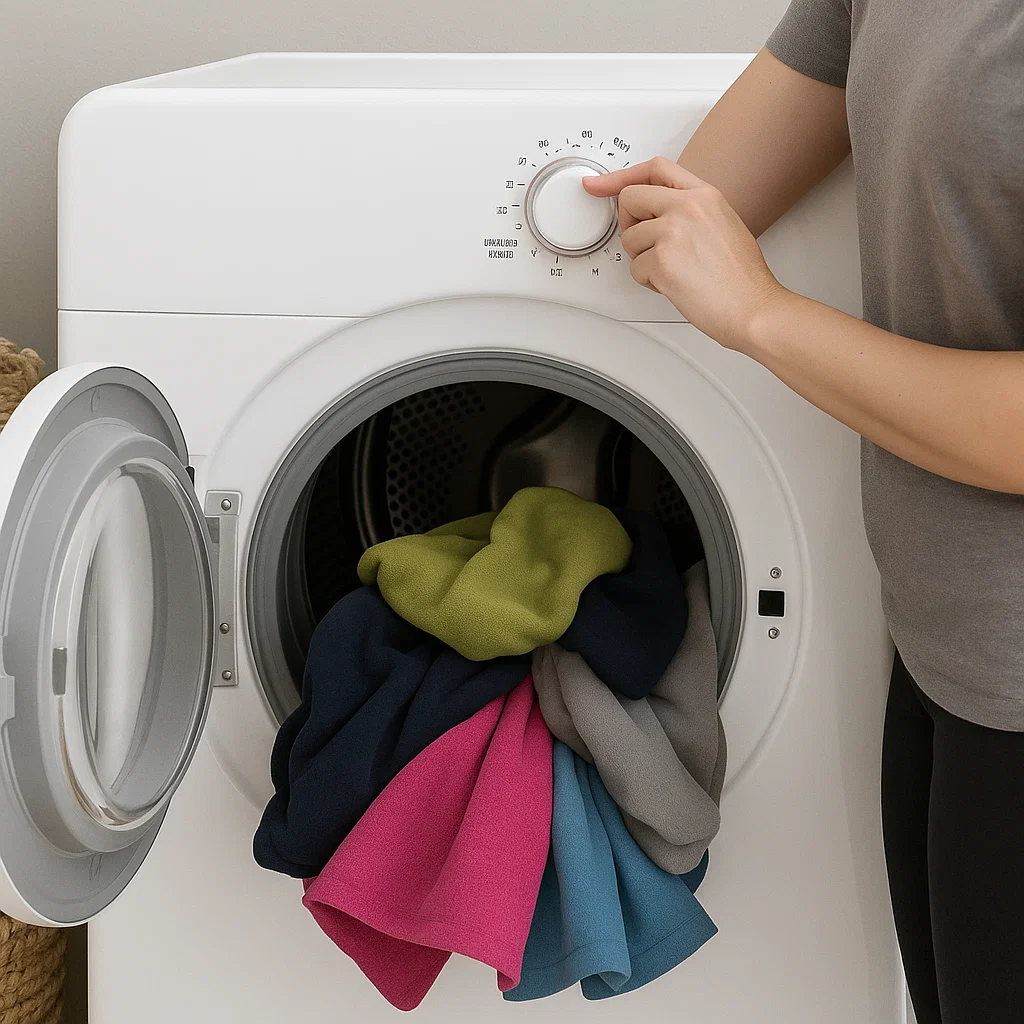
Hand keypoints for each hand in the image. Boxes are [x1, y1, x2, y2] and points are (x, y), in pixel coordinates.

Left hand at [583, 157, 787, 352]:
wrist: (752, 308)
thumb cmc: (741, 278)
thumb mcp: (723, 224)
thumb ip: (690, 211)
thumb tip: (657, 216)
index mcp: (704, 194)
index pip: (655, 168)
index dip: (622, 176)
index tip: (601, 185)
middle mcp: (687, 206)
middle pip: (630, 198)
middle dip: (629, 224)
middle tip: (645, 245)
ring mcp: (672, 231)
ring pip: (629, 238)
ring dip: (642, 259)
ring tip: (673, 271)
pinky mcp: (661, 260)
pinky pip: (634, 268)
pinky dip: (648, 282)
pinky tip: (674, 285)